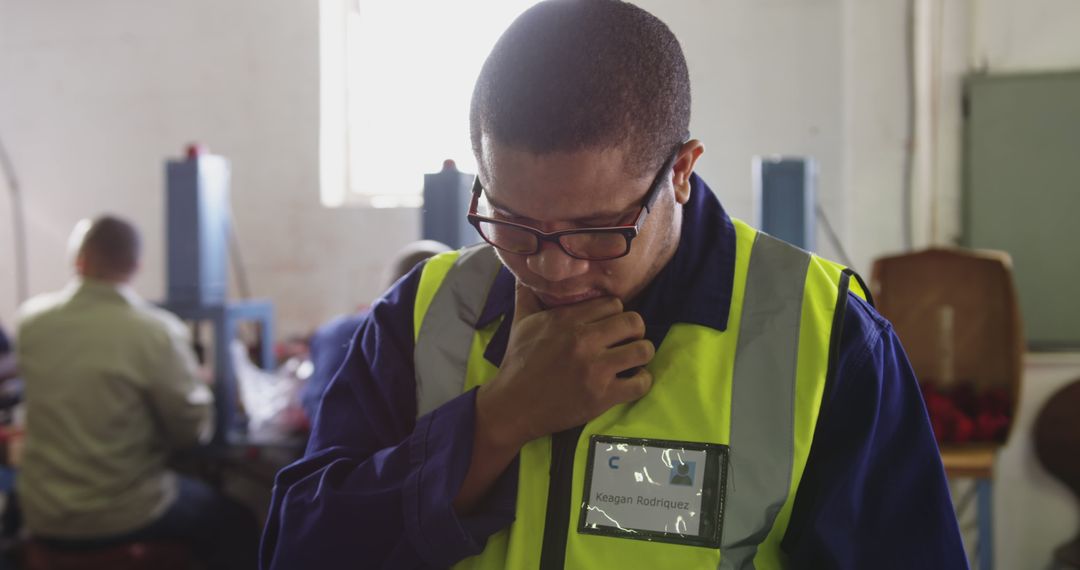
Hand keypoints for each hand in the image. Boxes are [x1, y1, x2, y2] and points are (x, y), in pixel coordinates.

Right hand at [477, 282, 654, 450]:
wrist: (512, 406)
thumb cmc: (517, 363)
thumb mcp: (520, 322)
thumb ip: (526, 294)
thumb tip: (523, 273)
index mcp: (567, 319)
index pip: (613, 304)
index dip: (615, 313)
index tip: (610, 325)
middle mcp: (584, 340)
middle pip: (633, 322)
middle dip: (634, 330)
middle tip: (626, 340)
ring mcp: (595, 369)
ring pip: (642, 349)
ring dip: (642, 353)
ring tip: (633, 359)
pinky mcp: (602, 396)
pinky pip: (640, 383)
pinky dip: (641, 381)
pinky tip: (631, 381)